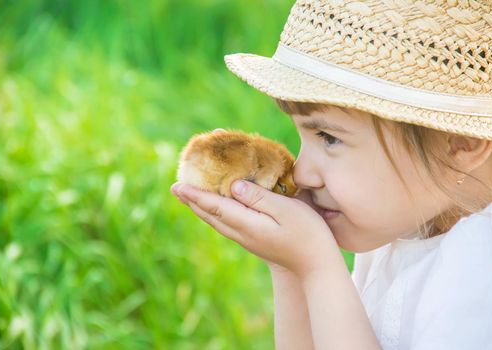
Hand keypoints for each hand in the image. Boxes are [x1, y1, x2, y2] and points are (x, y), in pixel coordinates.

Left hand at [170, 180, 341, 278]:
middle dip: (192, 201)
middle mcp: (242, 234)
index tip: (177, 185)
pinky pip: (226, 224)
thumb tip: (233, 186)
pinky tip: (215, 208)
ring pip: (217, 221)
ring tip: (189, 196)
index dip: (195, 194)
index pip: (215, 206)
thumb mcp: (287, 210)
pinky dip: (214, 213)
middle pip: (211, 215)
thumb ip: (259, 197)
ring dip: (201, 207)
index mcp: (248, 224)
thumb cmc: (308, 233)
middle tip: (175, 187)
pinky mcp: (254, 241)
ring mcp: (247, 240)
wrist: (317, 266)